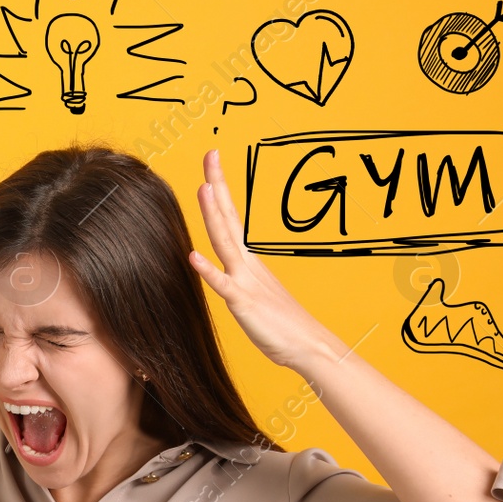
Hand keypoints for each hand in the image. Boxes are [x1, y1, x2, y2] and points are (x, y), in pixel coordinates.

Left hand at [188, 148, 340, 368]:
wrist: (309, 347)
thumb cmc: (283, 325)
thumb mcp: (257, 296)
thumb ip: (240, 280)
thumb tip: (223, 271)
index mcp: (250, 261)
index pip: (231, 218)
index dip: (221, 190)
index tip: (213, 164)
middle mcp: (248, 265)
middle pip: (228, 218)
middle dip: (218, 186)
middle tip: (211, 154)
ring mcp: (246, 282)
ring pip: (225, 243)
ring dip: (213, 216)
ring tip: (203, 188)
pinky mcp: (243, 303)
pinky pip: (223, 285)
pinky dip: (208, 270)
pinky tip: (193, 256)